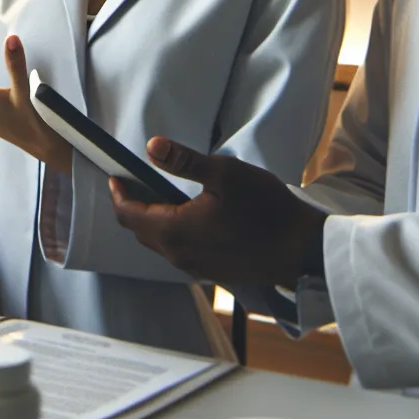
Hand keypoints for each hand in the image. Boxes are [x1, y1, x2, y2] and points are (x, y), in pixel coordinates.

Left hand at [108, 137, 327, 289]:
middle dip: (134, 206)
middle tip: (137, 181)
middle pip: (140, 231)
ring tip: (163, 194)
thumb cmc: (267, 209)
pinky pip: (180, 251)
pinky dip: (174, 232)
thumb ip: (184, 161)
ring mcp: (195, 268)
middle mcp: (178, 255)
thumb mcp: (226, 173)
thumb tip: (151, 146)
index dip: (118, 194)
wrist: (302, 250)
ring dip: (155, 220)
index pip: (128, 215)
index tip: (116, 176)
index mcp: (174, 231)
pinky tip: (192, 215)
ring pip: (160, 243)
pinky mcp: (211, 272)